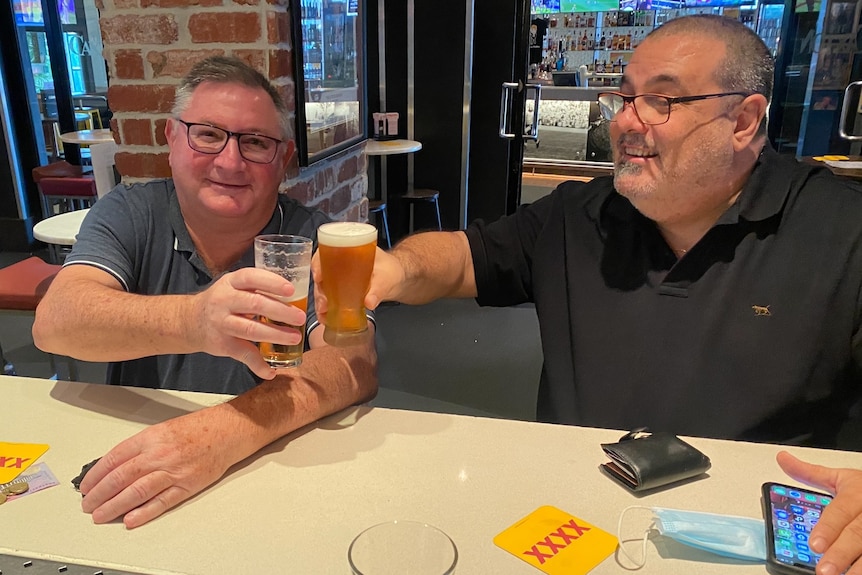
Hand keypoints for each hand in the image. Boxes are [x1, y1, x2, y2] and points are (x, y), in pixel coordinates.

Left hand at [79, 408, 236, 528]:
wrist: (228, 430)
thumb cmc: (198, 429)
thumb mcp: (162, 430)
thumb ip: (140, 447)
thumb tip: (116, 467)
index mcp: (150, 438)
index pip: (114, 458)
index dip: (96, 475)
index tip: (86, 486)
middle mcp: (159, 454)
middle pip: (121, 477)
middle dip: (99, 494)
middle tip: (87, 505)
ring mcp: (174, 471)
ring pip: (136, 491)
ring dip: (115, 506)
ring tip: (100, 516)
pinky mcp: (187, 485)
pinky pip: (162, 501)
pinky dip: (144, 512)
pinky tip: (130, 519)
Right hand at [187, 268, 306, 378]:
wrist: (191, 320)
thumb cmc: (223, 300)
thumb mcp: (235, 286)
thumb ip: (257, 288)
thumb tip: (295, 295)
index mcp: (231, 283)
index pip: (251, 278)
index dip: (271, 283)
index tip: (290, 290)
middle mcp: (224, 301)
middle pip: (255, 304)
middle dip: (280, 311)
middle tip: (300, 317)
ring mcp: (223, 323)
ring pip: (251, 329)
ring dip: (275, 335)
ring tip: (295, 338)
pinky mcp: (223, 344)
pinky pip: (243, 355)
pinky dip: (258, 365)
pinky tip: (271, 371)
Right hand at [311, 247, 403, 319]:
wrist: (397, 280)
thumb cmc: (391, 271)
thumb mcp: (386, 278)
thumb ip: (378, 289)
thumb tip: (369, 302)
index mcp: (349, 251)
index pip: (325, 252)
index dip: (317, 263)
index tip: (318, 276)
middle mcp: (340, 264)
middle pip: (321, 273)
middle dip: (319, 289)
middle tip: (324, 302)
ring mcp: (340, 278)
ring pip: (323, 288)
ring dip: (321, 300)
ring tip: (324, 313)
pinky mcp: (342, 292)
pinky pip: (329, 298)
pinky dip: (326, 309)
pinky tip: (326, 318)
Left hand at [777, 451, 861, 574]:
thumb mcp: (841, 477)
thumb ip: (811, 473)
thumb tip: (782, 458)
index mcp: (856, 494)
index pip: (841, 512)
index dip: (828, 529)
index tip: (814, 544)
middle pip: (857, 535)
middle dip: (840, 554)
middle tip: (823, 570)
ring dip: (858, 567)